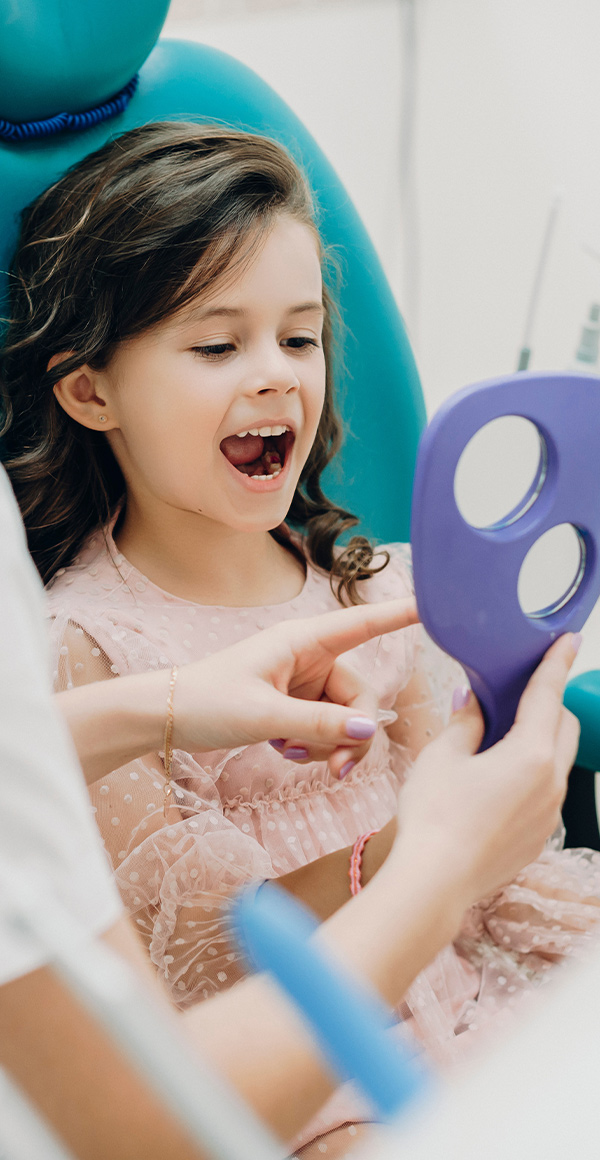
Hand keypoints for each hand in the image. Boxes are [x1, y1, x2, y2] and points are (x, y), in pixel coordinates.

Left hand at [172, 598, 417, 776]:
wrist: (167, 716)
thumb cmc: (207, 700)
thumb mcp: (264, 715)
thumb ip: (319, 724)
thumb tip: (370, 730)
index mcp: (304, 640)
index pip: (364, 623)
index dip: (402, 614)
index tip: (437, 605)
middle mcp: (311, 657)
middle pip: (361, 697)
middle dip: (351, 734)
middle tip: (334, 768)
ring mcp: (305, 683)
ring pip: (346, 719)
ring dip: (329, 744)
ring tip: (291, 753)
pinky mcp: (297, 705)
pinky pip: (327, 729)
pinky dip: (314, 746)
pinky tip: (284, 750)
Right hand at [393, 633, 580, 907]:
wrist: (434, 882)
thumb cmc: (434, 816)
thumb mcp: (442, 756)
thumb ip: (466, 723)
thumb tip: (474, 702)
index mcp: (531, 753)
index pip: (548, 694)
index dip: (556, 663)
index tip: (568, 641)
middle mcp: (551, 783)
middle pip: (564, 727)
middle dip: (548, 705)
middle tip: (517, 696)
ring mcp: (549, 814)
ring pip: (557, 762)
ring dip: (539, 743)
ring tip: (499, 742)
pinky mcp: (539, 838)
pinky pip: (545, 793)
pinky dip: (530, 776)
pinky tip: (494, 784)